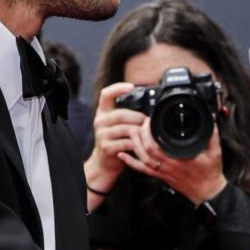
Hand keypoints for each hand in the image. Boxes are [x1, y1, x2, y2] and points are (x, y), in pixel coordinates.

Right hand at [83, 81, 143, 197]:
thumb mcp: (118, 125)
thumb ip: (127, 114)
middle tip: (149, 122)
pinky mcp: (106, 147)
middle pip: (121, 113)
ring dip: (141, 132)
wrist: (105, 162)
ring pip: (126, 129)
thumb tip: (150, 107)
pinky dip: (138, 144)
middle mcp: (100, 121)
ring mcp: (102, 134)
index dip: (118, 88)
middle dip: (138, 118)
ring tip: (149, 134)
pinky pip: (126, 142)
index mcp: (103, 112)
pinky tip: (143, 145)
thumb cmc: (116, 141)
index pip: (105, 94)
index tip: (131, 86)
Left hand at [121, 119, 226, 205]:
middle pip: (146, 150)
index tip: (150, 120)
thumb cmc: (210, 174)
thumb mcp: (215, 152)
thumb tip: (211, 120)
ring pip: (142, 158)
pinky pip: (143, 170)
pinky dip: (131, 162)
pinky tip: (123, 155)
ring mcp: (163, 172)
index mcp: (180, 158)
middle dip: (140, 135)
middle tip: (140, 123)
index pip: (158, 145)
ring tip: (131, 132)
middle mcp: (168, 165)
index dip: (150, 132)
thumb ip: (212, 135)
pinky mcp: (161, 176)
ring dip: (134, 145)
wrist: (207, 193)